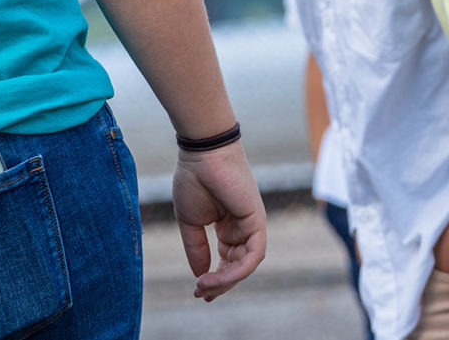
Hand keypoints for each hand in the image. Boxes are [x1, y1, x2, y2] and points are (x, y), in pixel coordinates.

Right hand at [171, 143, 266, 300]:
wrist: (202, 154)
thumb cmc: (194, 180)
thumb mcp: (190, 223)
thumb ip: (197, 249)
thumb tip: (200, 275)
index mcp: (228, 228)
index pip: (226, 261)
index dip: (214, 279)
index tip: (198, 291)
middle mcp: (242, 229)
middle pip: (237, 267)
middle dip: (220, 284)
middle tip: (201, 294)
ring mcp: (252, 226)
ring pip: (245, 265)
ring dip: (225, 280)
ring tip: (203, 286)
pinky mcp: (258, 222)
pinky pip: (253, 256)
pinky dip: (236, 271)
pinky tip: (215, 277)